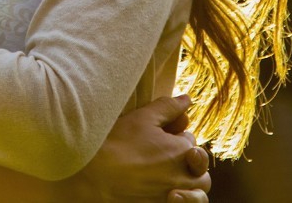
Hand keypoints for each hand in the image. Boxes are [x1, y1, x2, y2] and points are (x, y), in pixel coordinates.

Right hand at [65, 94, 210, 202]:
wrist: (92, 177)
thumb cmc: (117, 145)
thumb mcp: (143, 118)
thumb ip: (169, 107)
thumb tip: (187, 99)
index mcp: (183, 151)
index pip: (191, 143)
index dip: (176, 138)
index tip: (159, 137)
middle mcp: (184, 177)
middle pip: (200, 170)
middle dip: (190, 163)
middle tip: (164, 159)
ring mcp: (174, 197)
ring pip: (197, 193)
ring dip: (190, 185)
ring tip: (169, 181)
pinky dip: (179, 199)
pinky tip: (165, 193)